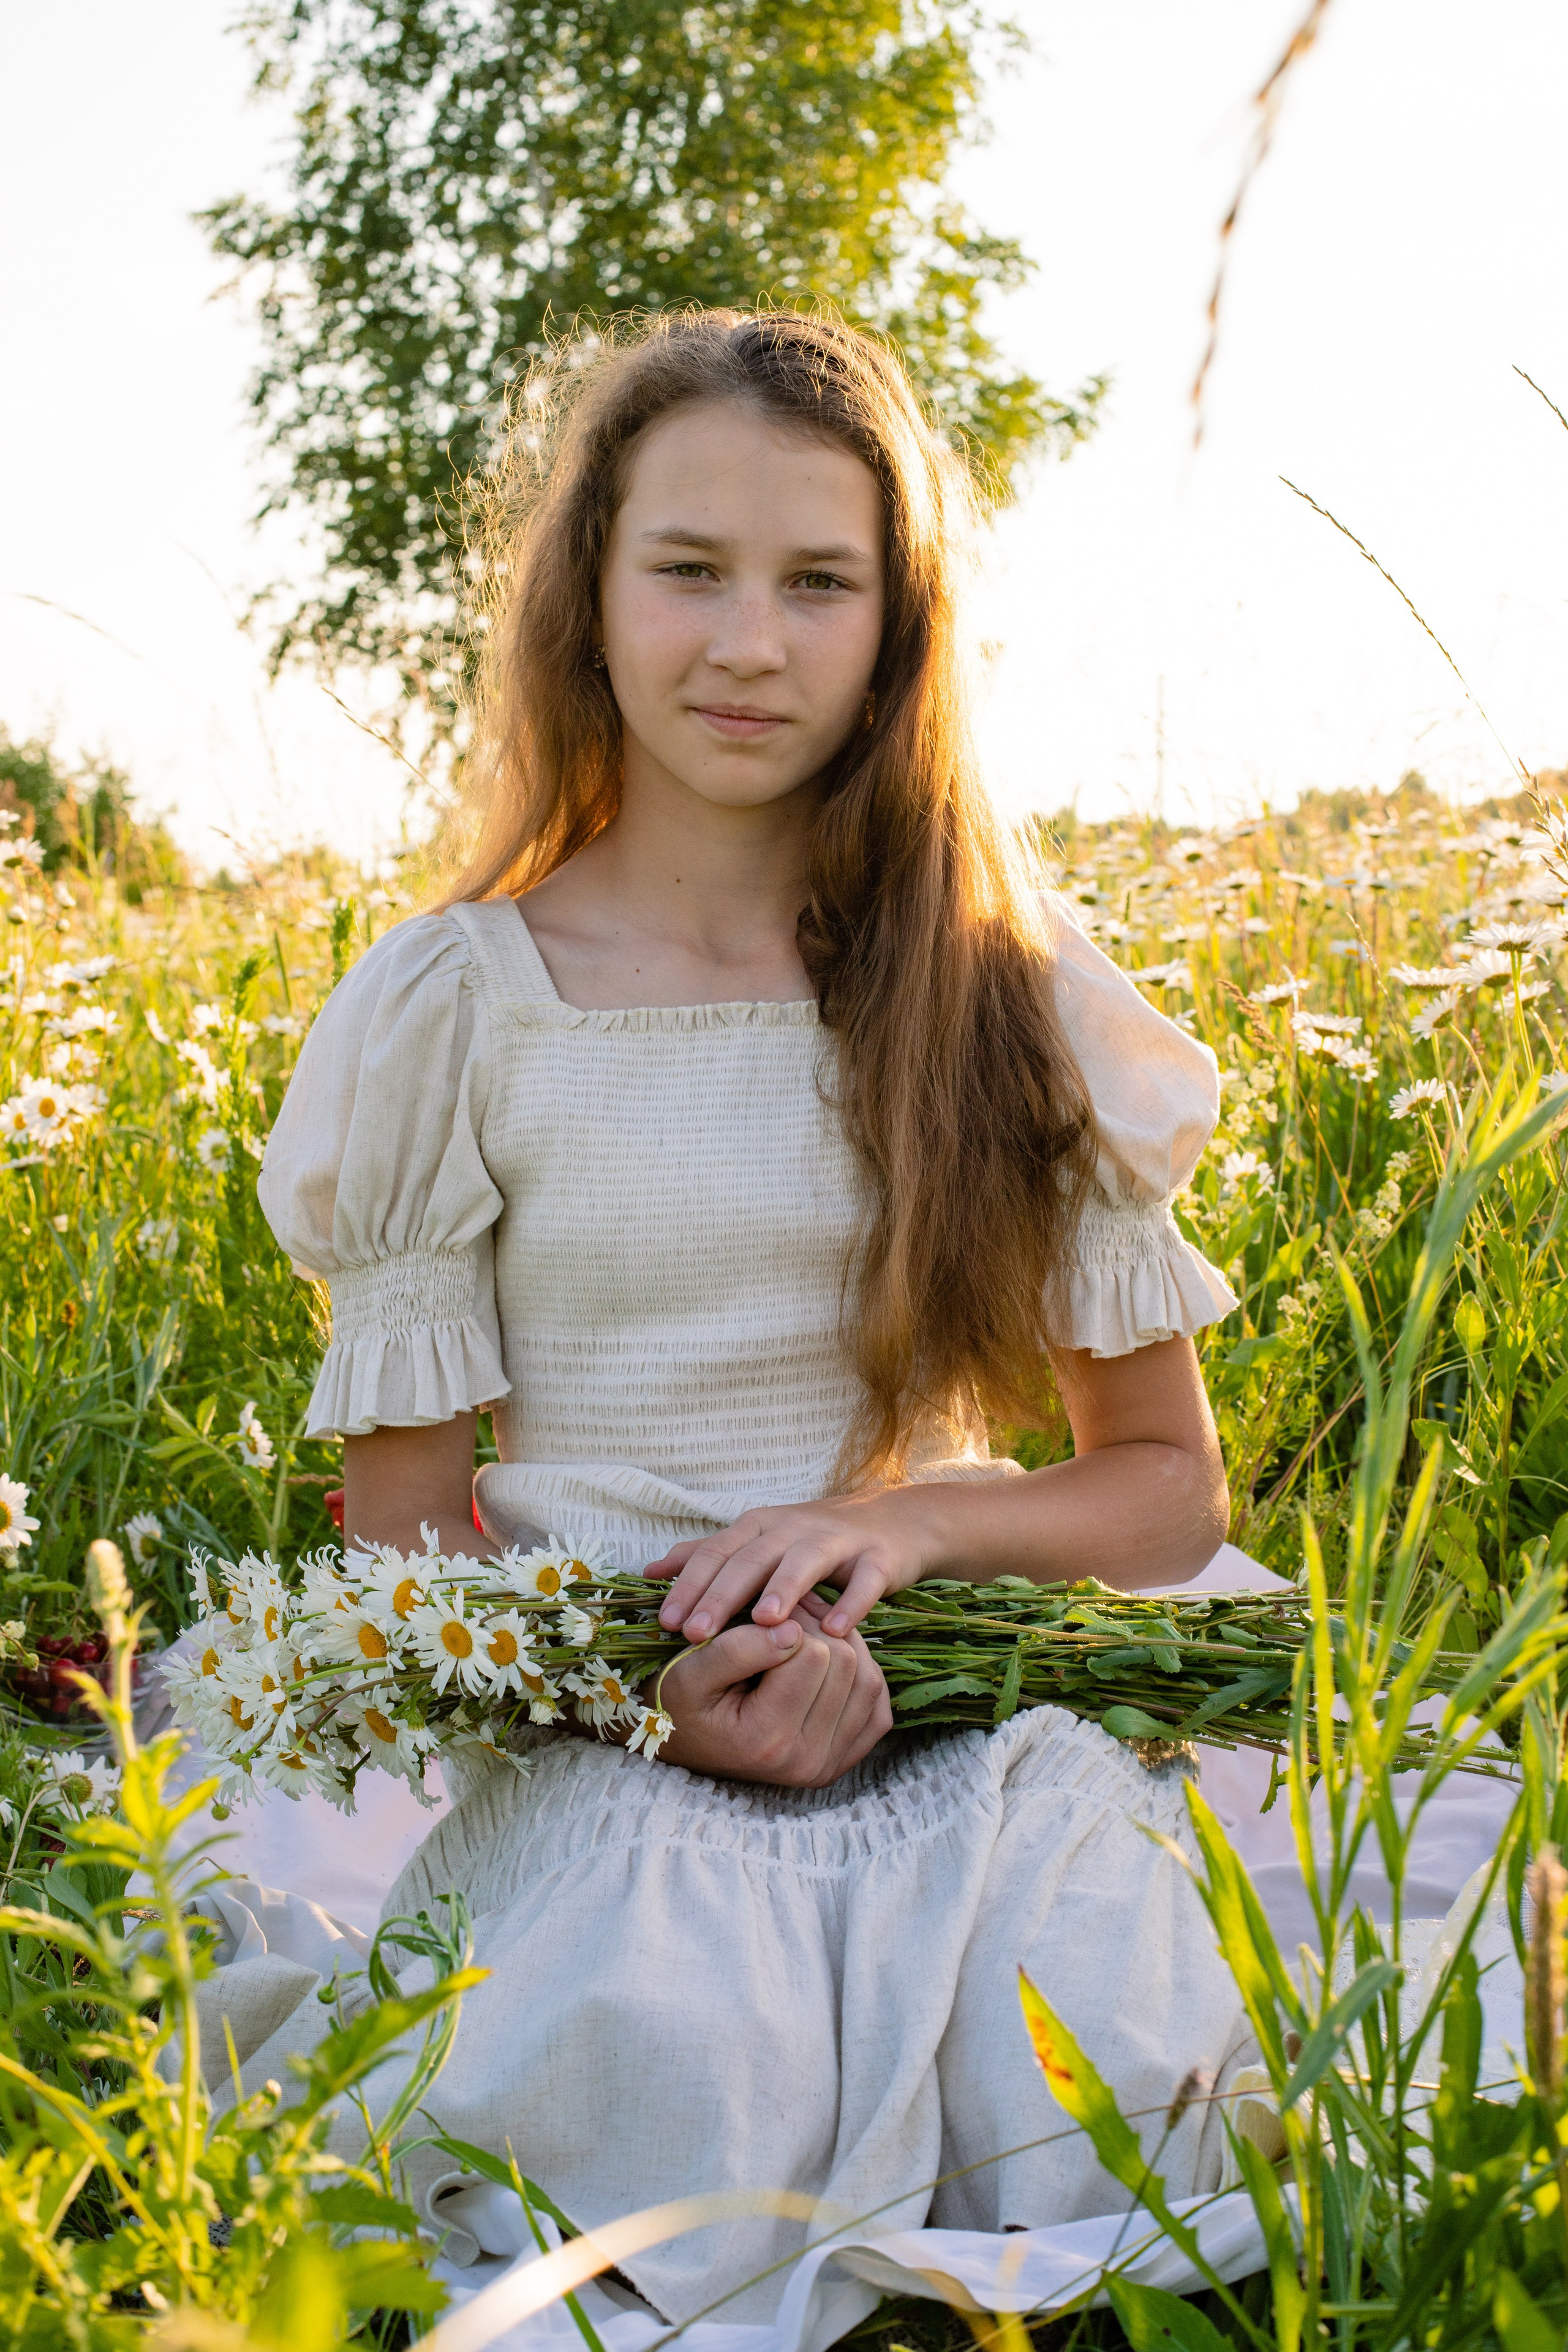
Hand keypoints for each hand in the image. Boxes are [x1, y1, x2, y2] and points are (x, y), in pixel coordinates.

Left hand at [646, 1488, 940, 1642]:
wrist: (894, 1522)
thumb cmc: (813, 1540)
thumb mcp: (757, 1541)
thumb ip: (706, 1555)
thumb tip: (649, 1571)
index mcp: (757, 1527)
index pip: (715, 1554)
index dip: (689, 1586)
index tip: (665, 1622)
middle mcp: (791, 1528)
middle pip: (751, 1559)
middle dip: (721, 1595)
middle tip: (696, 1633)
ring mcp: (836, 1540)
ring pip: (804, 1562)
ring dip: (783, 1590)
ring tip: (763, 1623)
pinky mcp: (877, 1558)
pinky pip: (864, 1581)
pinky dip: (852, 1603)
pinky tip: (838, 1631)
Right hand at [653, 1602, 892, 1786]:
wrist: (676, 1739)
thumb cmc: (677, 1702)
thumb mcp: (689, 1671)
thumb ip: (737, 1650)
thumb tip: (791, 1631)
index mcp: (767, 1740)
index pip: (814, 1655)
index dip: (791, 1621)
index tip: (765, 1614)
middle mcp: (806, 1761)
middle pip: (847, 1665)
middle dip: (818, 1630)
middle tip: (786, 1616)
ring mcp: (829, 1765)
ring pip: (869, 1680)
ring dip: (842, 1647)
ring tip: (804, 1635)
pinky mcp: (842, 1761)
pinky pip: (877, 1707)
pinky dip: (860, 1678)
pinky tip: (827, 1665)